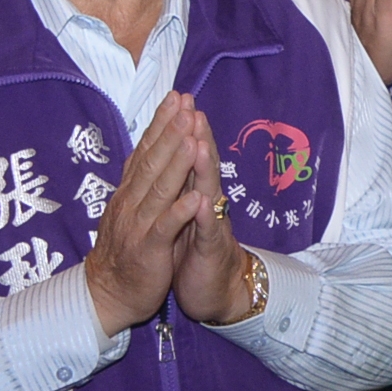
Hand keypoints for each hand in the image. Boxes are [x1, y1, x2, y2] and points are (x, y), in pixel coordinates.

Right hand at [82, 94, 213, 335]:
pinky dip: (180, 212)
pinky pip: (166, 228)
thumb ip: (139, 179)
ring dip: (177, 163)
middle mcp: (131, 203)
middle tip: (186, 105)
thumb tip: (147, 144)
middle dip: (170, 133)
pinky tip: (197, 197)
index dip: (160, 124)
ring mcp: (139, 226)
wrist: (107, 295)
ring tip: (192, 138)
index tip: (176, 97)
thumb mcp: (129, 208)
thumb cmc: (125, 249)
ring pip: (159, 189)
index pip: (145, 151)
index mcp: (129, 192)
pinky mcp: (149, 250)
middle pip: (152, 163)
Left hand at [168, 102, 259, 326]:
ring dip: (205, 167)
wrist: (216, 290)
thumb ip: (182, 185)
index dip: (182, 129)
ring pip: (209, 191)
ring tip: (201, 143)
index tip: (177, 100)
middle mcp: (207, 202)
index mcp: (193, 193)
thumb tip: (175, 153)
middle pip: (202, 165)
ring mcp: (212, 224)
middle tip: (192, 108)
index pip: (188, 156)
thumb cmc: (195, 251)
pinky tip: (203, 200)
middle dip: (197, 136)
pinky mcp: (211, 249)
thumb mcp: (184, 214)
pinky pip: (210, 230)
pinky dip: (206, 215)